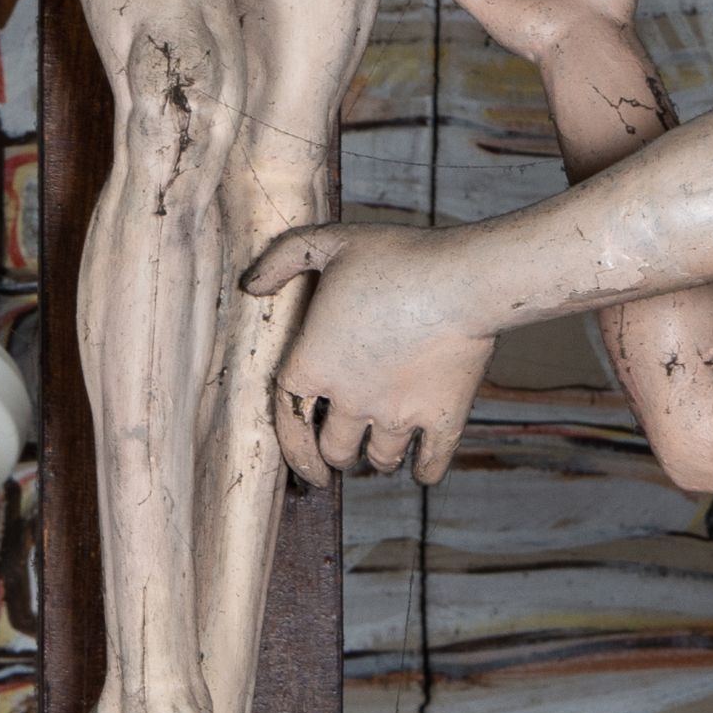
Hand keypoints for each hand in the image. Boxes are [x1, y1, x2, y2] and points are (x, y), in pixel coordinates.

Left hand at [249, 218, 496, 486]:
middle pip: (336, 450)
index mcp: (315, 365)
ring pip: (381, 459)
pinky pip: (430, 465)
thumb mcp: (328, 243)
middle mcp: (351, 400)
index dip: (294, 449)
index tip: (306, 468)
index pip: (289, 423)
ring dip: (378, 456)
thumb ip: (282, 259)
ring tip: (382, 446)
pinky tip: (422, 464)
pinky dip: (425, 470)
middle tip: (344, 448)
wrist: (461, 280)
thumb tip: (251, 285)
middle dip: (337, 453)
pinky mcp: (443, 419)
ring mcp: (398, 415)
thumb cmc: (393, 258)